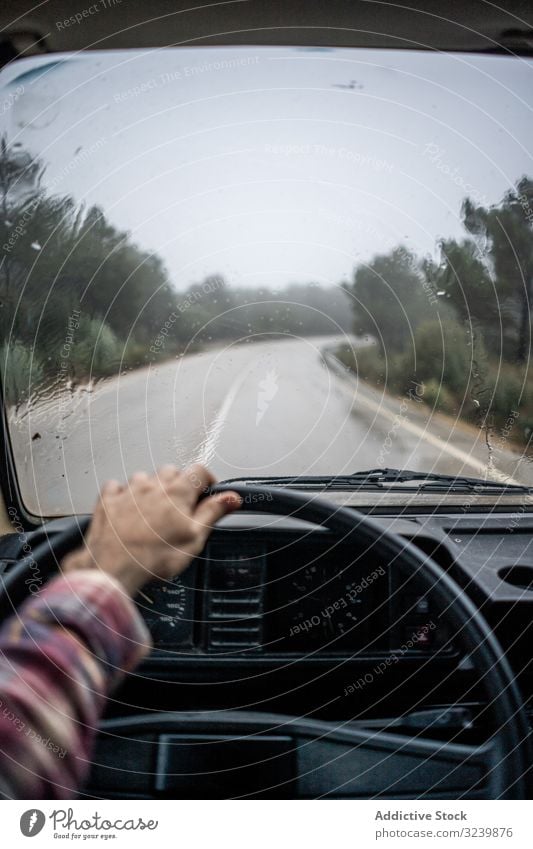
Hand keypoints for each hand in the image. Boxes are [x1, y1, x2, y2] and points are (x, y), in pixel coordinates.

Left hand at [61, 464, 240, 594]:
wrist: (113, 568)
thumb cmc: (156, 556)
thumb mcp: (194, 538)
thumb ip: (213, 512)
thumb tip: (232, 498)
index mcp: (178, 492)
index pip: (199, 471)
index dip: (207, 480)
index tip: (208, 494)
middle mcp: (153, 484)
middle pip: (172, 471)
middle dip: (180, 484)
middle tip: (181, 507)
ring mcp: (128, 490)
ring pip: (145, 478)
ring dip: (152, 488)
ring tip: (153, 511)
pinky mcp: (108, 500)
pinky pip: (117, 486)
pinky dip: (124, 494)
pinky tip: (127, 509)